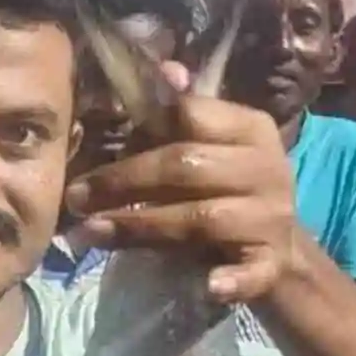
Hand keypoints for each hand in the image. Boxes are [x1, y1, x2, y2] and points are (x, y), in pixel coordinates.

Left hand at [63, 64, 296, 303]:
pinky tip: (208, 285)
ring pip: (201, 217)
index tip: (92, 156)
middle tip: (76, 198)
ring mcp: (273, 217)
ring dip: (140, 227)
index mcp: (250, 129)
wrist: (278, 254)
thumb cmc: (227, 195)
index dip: (136, 136)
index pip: (190, 116)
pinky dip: (230, 279)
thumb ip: (181, 123)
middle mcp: (268, 167)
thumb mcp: (209, 153)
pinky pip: (251, 272)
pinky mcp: (272, 263)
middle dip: (122, 181)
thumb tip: (163, 70)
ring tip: (92, 234)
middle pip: (186, 166)